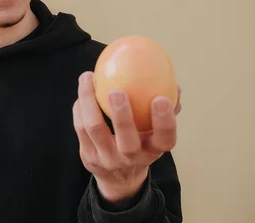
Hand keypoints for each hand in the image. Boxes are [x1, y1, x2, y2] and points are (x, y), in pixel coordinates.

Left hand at [72, 71, 181, 205]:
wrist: (118, 177)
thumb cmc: (141, 143)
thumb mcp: (155, 133)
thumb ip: (165, 111)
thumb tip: (174, 85)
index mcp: (154, 150)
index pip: (165, 139)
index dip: (164, 121)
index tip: (160, 98)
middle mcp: (131, 158)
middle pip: (128, 142)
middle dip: (122, 117)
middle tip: (117, 91)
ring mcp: (107, 159)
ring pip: (95, 129)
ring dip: (89, 100)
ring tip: (88, 77)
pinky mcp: (87, 155)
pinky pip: (80, 127)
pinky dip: (80, 106)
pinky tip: (83, 88)